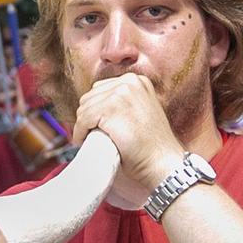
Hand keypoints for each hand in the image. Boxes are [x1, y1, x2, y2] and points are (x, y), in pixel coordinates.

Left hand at [69, 72, 186, 195]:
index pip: (101, 89)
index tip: (94, 124)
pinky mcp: (110, 108)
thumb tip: (98, 107)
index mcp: (137, 81)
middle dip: (87, 116)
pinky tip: (83, 141)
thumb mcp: (142, 112)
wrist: (162, 161)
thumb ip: (126, 104)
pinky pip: (83, 119)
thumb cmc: (152, 145)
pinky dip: (79, 133)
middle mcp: (129, 82)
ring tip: (89, 138)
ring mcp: (120, 93)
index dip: (94, 109)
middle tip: (90, 134)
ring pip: (85, 108)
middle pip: (90, 96)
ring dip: (83, 125)